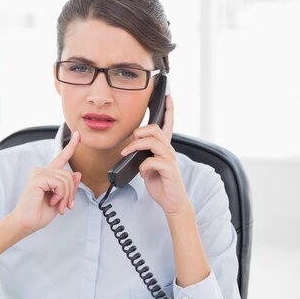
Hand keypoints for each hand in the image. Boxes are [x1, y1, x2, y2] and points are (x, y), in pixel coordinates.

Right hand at [10, 131, 81, 233]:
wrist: (27, 222)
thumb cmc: (40, 212)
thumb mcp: (61, 199)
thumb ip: (69, 186)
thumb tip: (78, 174)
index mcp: (48, 174)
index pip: (62, 157)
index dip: (71, 146)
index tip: (78, 135)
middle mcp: (43, 171)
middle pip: (69, 175)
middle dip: (71, 193)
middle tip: (65, 206)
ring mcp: (39, 173)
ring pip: (66, 179)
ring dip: (66, 196)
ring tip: (58, 205)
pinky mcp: (38, 178)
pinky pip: (59, 183)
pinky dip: (60, 195)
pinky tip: (52, 200)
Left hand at [120, 95, 189, 214]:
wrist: (171, 202)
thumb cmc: (160, 183)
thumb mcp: (148, 165)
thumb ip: (143, 153)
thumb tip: (131, 147)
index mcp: (164, 147)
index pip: (168, 124)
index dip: (169, 109)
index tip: (168, 95)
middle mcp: (169, 150)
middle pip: (155, 129)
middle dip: (139, 132)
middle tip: (129, 145)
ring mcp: (170, 159)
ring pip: (153, 141)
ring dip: (136, 146)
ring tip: (128, 155)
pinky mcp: (169, 169)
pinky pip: (152, 160)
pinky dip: (143, 165)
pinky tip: (142, 173)